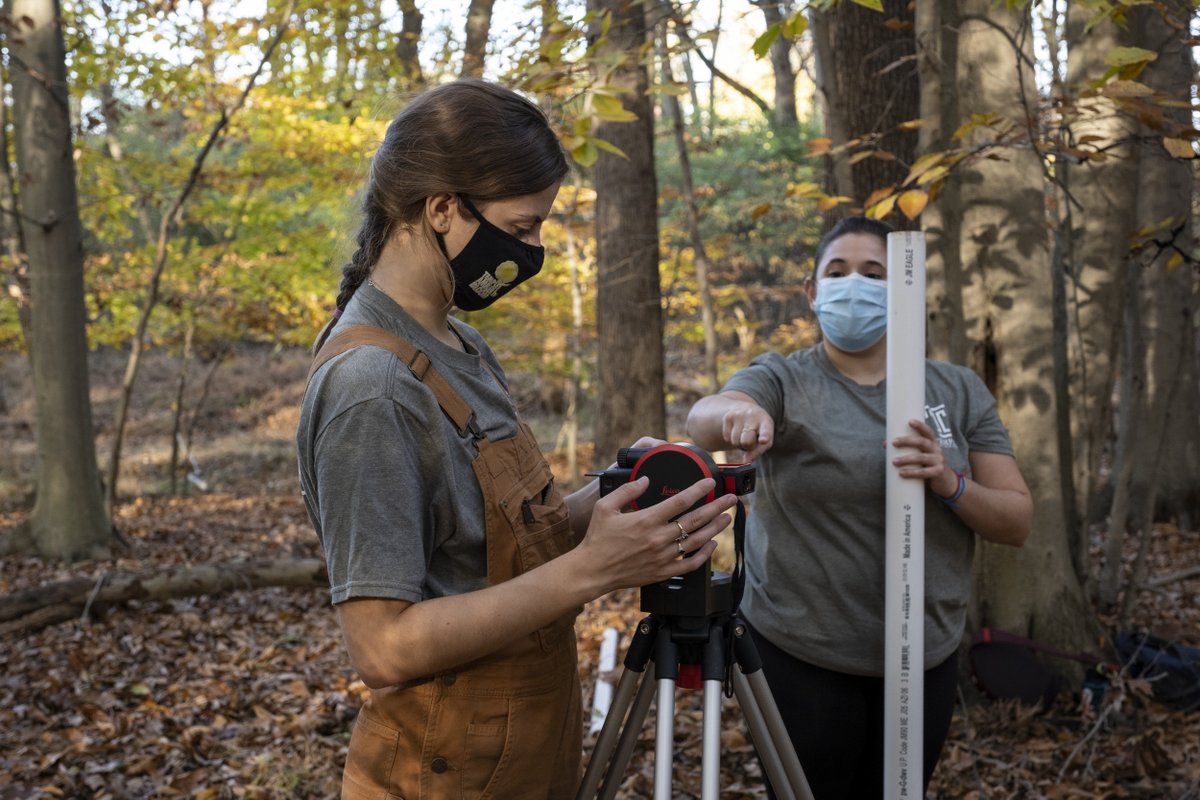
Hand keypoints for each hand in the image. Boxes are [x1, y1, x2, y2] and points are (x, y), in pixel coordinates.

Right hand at [576, 475, 737, 593]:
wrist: (593, 570)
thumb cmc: (598, 539)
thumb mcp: (605, 507)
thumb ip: (627, 491)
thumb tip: (645, 480)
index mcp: (646, 520)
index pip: (680, 501)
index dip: (698, 489)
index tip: (710, 481)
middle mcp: (659, 538)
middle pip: (696, 520)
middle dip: (717, 507)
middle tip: (731, 499)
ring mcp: (663, 556)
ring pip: (698, 541)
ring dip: (715, 528)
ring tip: (726, 518)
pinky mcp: (663, 571)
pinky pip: (691, 564)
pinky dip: (705, 555)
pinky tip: (712, 545)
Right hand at [720, 402, 773, 460]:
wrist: (746, 409)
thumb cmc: (759, 429)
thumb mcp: (764, 439)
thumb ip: (757, 451)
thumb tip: (745, 461)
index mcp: (766, 422)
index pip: (766, 431)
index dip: (765, 436)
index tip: (763, 440)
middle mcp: (753, 416)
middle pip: (746, 442)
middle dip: (747, 445)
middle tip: (751, 438)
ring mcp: (739, 415)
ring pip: (735, 441)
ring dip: (739, 442)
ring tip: (744, 433)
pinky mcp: (728, 417)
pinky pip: (726, 438)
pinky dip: (731, 438)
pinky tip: (736, 430)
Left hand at [891, 418, 956, 495]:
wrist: (945, 481)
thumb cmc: (928, 464)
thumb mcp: (920, 454)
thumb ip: (907, 449)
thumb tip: (885, 443)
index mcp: (932, 442)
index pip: (928, 431)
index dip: (920, 426)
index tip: (909, 421)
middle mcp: (937, 449)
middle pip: (922, 442)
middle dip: (907, 441)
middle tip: (893, 442)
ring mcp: (938, 461)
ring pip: (921, 458)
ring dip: (906, 459)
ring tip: (894, 461)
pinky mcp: (938, 472)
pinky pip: (924, 472)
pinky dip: (912, 472)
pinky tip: (902, 473)